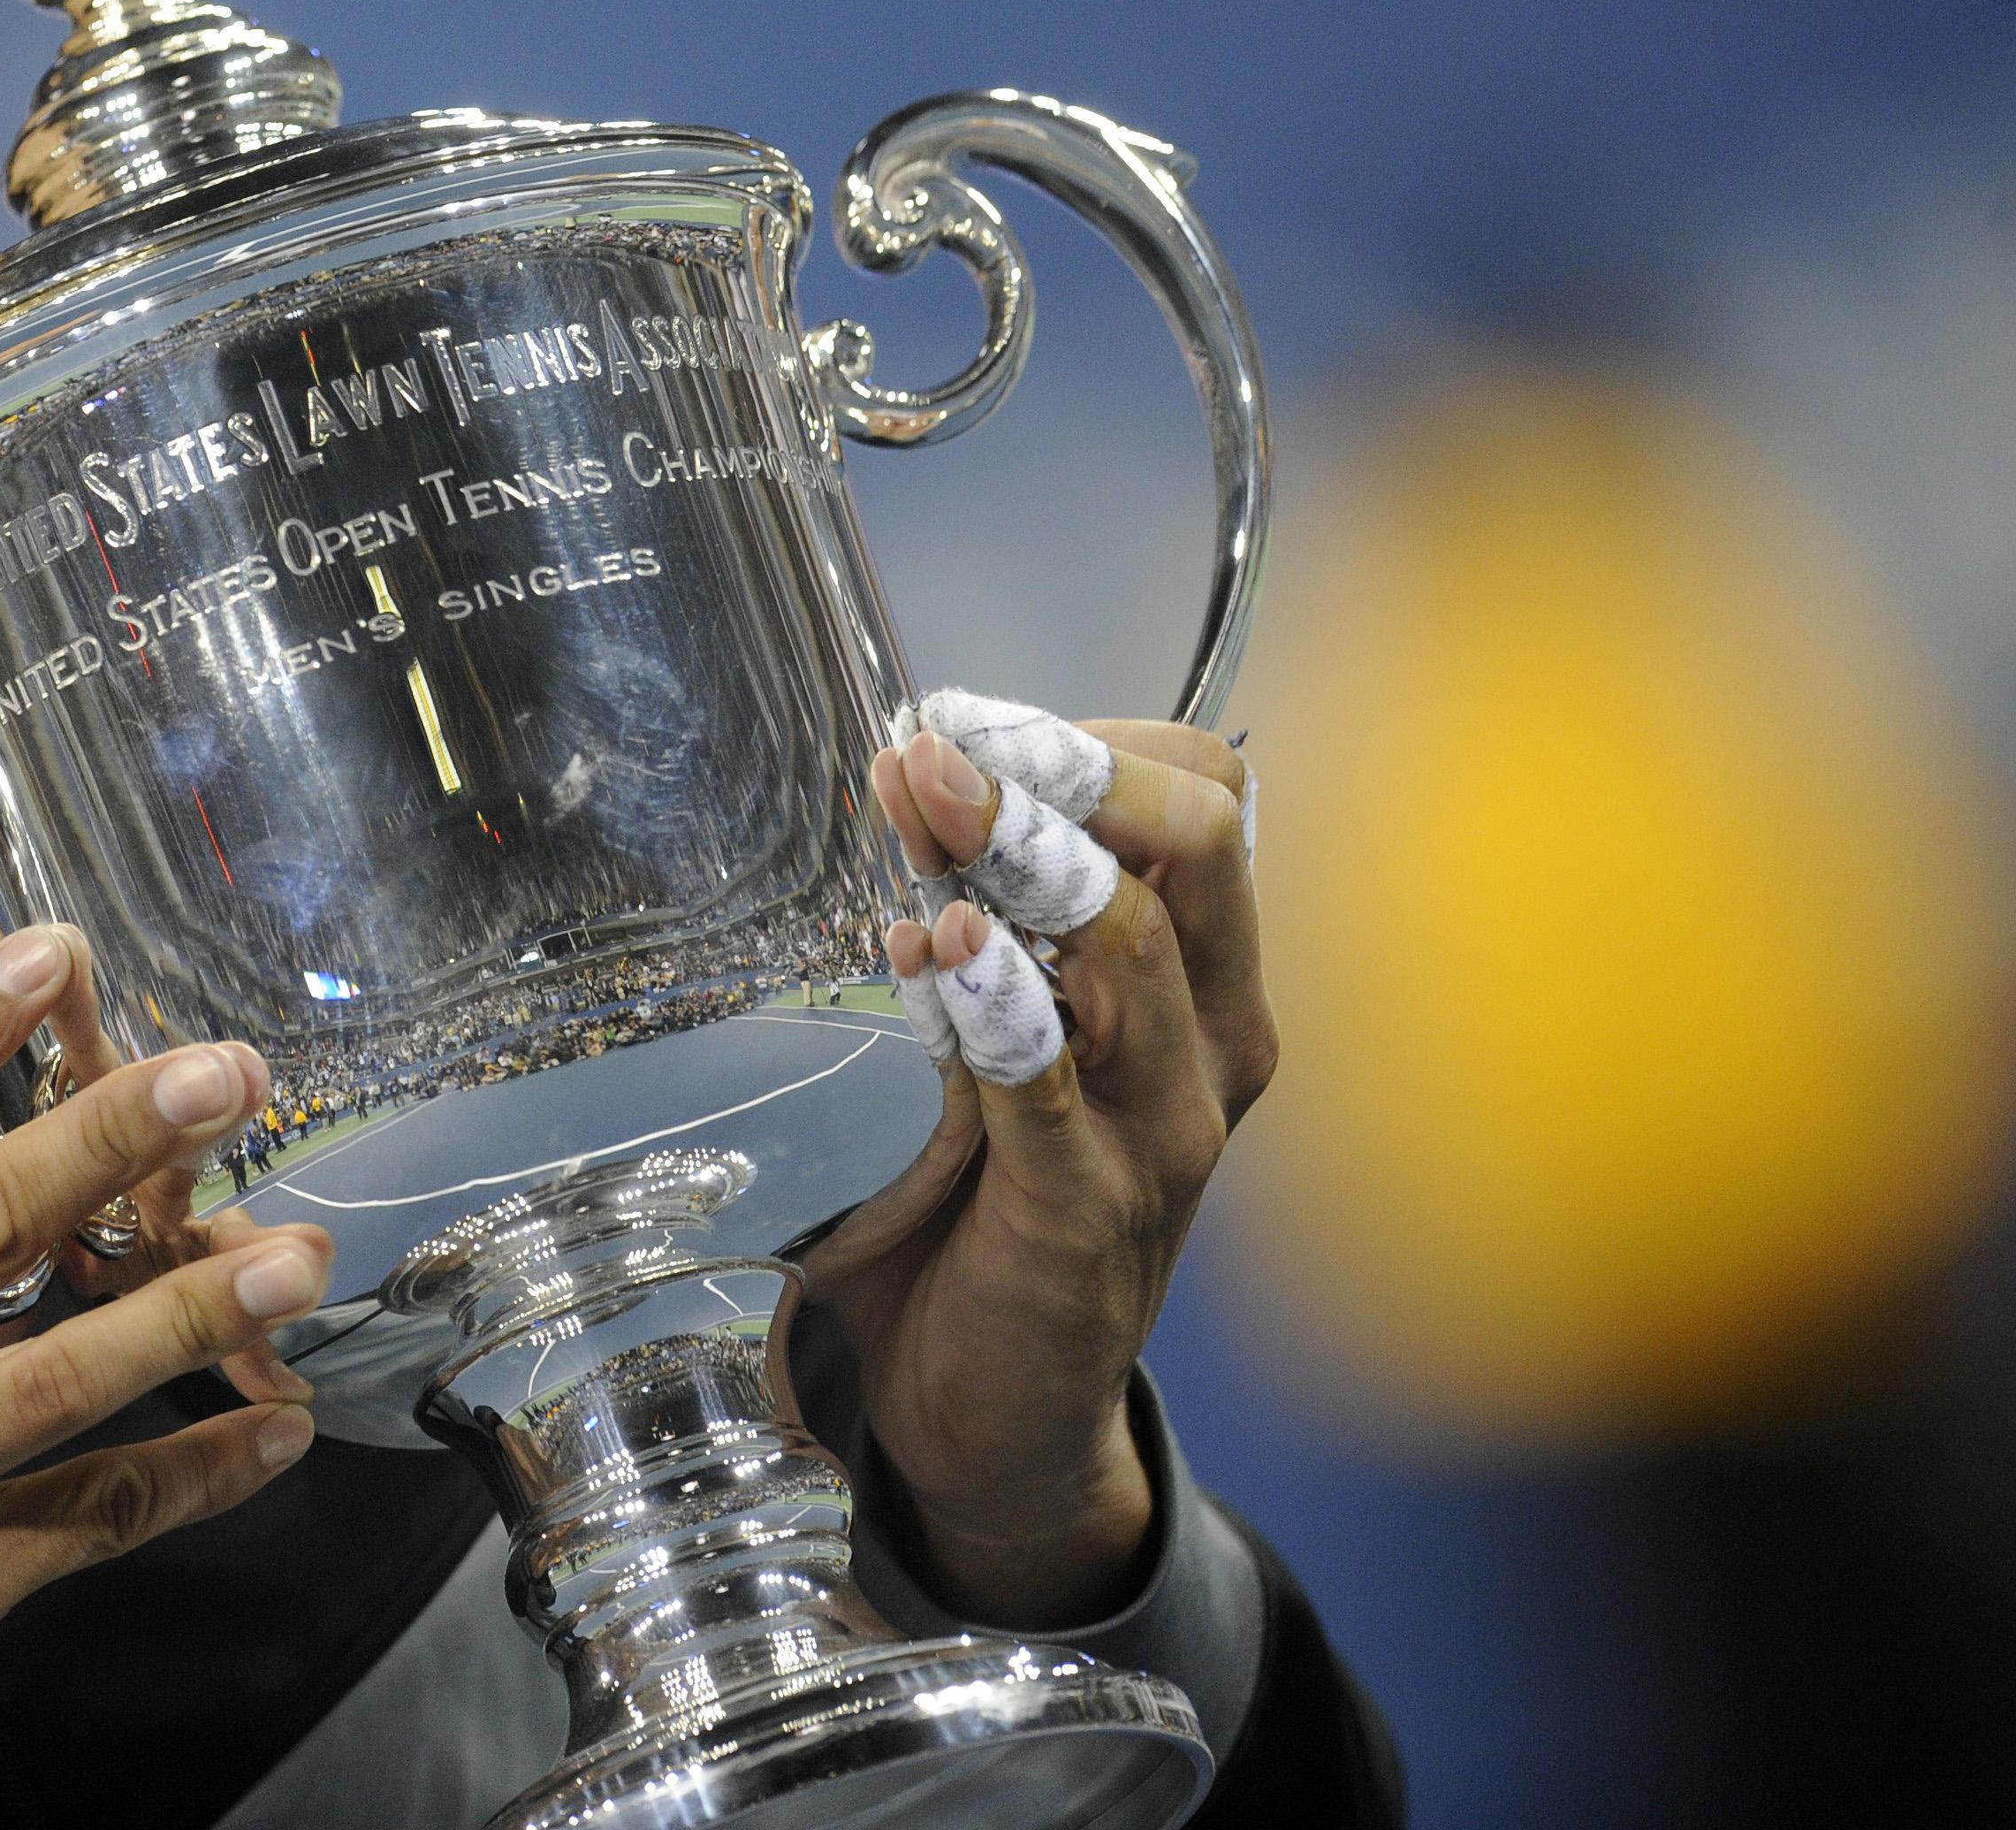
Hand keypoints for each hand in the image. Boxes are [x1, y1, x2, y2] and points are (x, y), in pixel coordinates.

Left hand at [798, 705, 1269, 1630]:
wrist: (995, 1411)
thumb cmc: (991, 1203)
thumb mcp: (992, 1033)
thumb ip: (975, 922)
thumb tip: (916, 780)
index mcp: (1204, 986)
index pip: (1209, 803)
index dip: (1099, 741)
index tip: (969, 718)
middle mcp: (1212, 1046)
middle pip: (1197, 849)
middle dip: (1069, 770)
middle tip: (943, 734)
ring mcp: (1163, 1132)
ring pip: (1133, 948)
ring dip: (1015, 860)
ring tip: (922, 798)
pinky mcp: (1089, 1212)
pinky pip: (1053, 1083)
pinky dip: (995, 1001)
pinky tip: (933, 943)